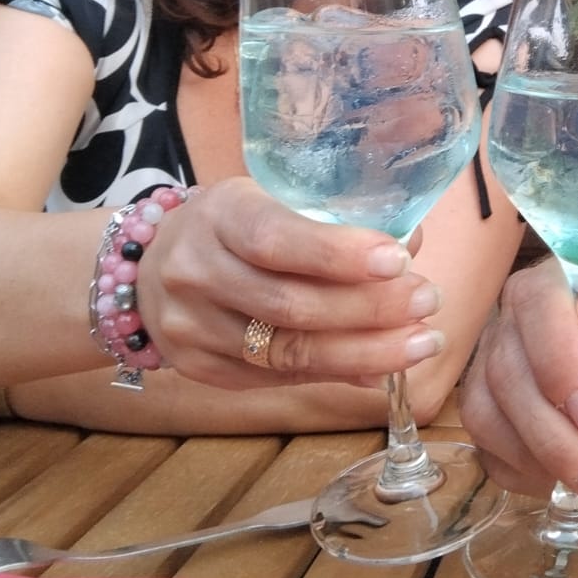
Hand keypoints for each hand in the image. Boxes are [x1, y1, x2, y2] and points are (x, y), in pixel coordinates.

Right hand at [136, 177, 442, 388]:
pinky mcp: (199, 368)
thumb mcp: (272, 199)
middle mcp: (196, 271)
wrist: (150, 266)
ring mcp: (192, 327)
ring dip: (365, 351)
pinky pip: (277, 378)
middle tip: (428, 301)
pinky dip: (336, 373)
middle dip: (370, 308)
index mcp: (218, 214)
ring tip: (422, 341)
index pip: (275, 238)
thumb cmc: (235, 224)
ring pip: (287, 352)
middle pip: (289, 304)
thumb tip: (412, 247)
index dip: (338, 254)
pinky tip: (379, 367)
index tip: (400, 259)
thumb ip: (334, 219)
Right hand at [462, 260, 577, 506]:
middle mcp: (521, 317)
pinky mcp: (491, 414)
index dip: (560, 360)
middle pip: (508, 368)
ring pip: (486, 411)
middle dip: (557, 432)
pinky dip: (527, 471)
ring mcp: (497, 365)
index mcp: (570, 283)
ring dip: (543, 457)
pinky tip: (569, 479)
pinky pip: (486, 446)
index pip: (540, 304)